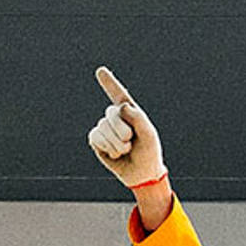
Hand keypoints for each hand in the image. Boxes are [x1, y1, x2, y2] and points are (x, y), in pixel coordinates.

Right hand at [87, 67, 166, 188]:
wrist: (141, 174)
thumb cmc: (148, 152)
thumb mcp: (149, 134)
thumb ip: (138, 117)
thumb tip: (121, 106)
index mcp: (130, 112)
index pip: (118, 94)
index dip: (109, 83)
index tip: (100, 71)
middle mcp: (116, 117)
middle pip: (112, 113)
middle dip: (122, 130)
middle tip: (131, 141)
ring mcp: (105, 128)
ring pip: (103, 127)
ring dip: (116, 143)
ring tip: (125, 150)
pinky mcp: (96, 140)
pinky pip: (95, 137)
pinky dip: (107, 146)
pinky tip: (115, 153)